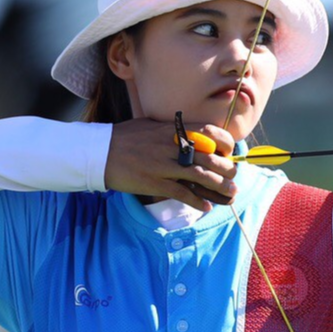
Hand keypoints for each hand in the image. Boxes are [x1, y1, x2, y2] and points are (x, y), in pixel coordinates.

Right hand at [104, 118, 237, 210]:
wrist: (99, 151)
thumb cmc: (125, 137)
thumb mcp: (151, 125)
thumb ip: (172, 129)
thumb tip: (190, 133)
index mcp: (173, 129)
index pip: (209, 132)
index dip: (225, 143)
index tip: (229, 152)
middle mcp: (172, 145)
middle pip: (209, 157)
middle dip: (227, 169)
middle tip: (233, 177)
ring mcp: (163, 165)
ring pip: (200, 176)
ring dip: (219, 187)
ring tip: (230, 193)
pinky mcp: (154, 183)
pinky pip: (182, 193)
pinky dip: (197, 201)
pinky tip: (206, 206)